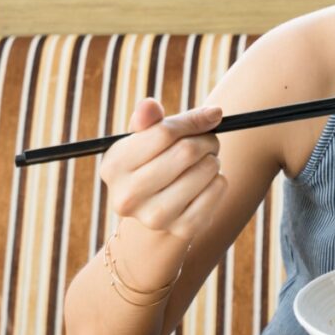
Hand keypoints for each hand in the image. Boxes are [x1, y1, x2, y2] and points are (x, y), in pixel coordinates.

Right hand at [100, 98, 227, 242]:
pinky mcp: (183, 229)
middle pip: (186, 151)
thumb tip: (149, 105)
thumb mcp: (143, 141)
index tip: (212, 115)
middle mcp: (128, 196)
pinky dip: (220, 180)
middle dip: (207, 140)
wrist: (156, 215)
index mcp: (114, 166)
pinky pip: (218, 189)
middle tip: (209, 141)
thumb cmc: (153, 165)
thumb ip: (148, 121)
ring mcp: (155, 217)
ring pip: (207, 169)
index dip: (194, 120)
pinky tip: (207, 184)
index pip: (164, 133)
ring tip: (205, 162)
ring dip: (214, 160)